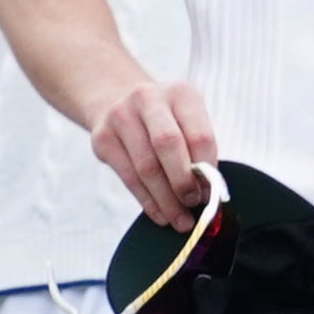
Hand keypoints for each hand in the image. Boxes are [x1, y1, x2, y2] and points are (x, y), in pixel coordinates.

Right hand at [85, 73, 221, 229]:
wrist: (117, 101)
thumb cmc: (166, 120)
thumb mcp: (188, 122)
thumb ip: (199, 151)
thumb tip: (207, 193)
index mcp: (179, 93)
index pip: (200, 135)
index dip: (207, 170)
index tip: (211, 193)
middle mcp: (147, 98)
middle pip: (168, 144)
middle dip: (183, 182)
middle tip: (193, 204)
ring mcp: (120, 116)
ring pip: (147, 166)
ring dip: (166, 200)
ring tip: (181, 220)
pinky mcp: (102, 138)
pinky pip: (128, 177)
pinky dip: (148, 201)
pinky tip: (160, 214)